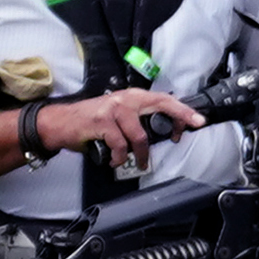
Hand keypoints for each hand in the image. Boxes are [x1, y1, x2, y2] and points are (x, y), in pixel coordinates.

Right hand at [47, 86, 205, 165]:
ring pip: (139, 135)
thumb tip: (162, 134)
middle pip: (160, 104)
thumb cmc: (90, 122)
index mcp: (133, 97)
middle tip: (186, 131)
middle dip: (179, 116)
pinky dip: (118, 157)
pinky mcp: (101, 122)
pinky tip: (114, 159)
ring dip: (139, 154)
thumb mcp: (118, 117)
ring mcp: (114, 109)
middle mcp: (126, 99)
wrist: (61, 123)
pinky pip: (120, 145)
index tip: (196, 120)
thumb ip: (138, 122)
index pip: (163, 100)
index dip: (181, 111)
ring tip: (137, 161)